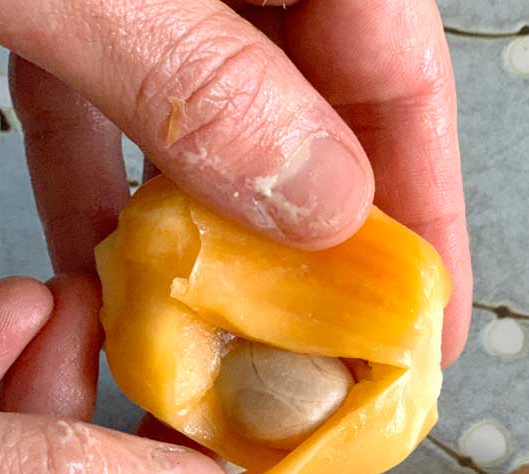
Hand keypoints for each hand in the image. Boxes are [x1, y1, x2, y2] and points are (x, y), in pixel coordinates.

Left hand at [0, 0, 471, 364]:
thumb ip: (198, 77)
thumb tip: (322, 204)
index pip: (401, 69)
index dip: (426, 206)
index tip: (428, 320)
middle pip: (317, 108)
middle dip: (318, 241)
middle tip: (322, 349)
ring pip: (216, 118)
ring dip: (209, 229)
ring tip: (215, 330)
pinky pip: (116, 101)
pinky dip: (109, 185)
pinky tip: (100, 259)